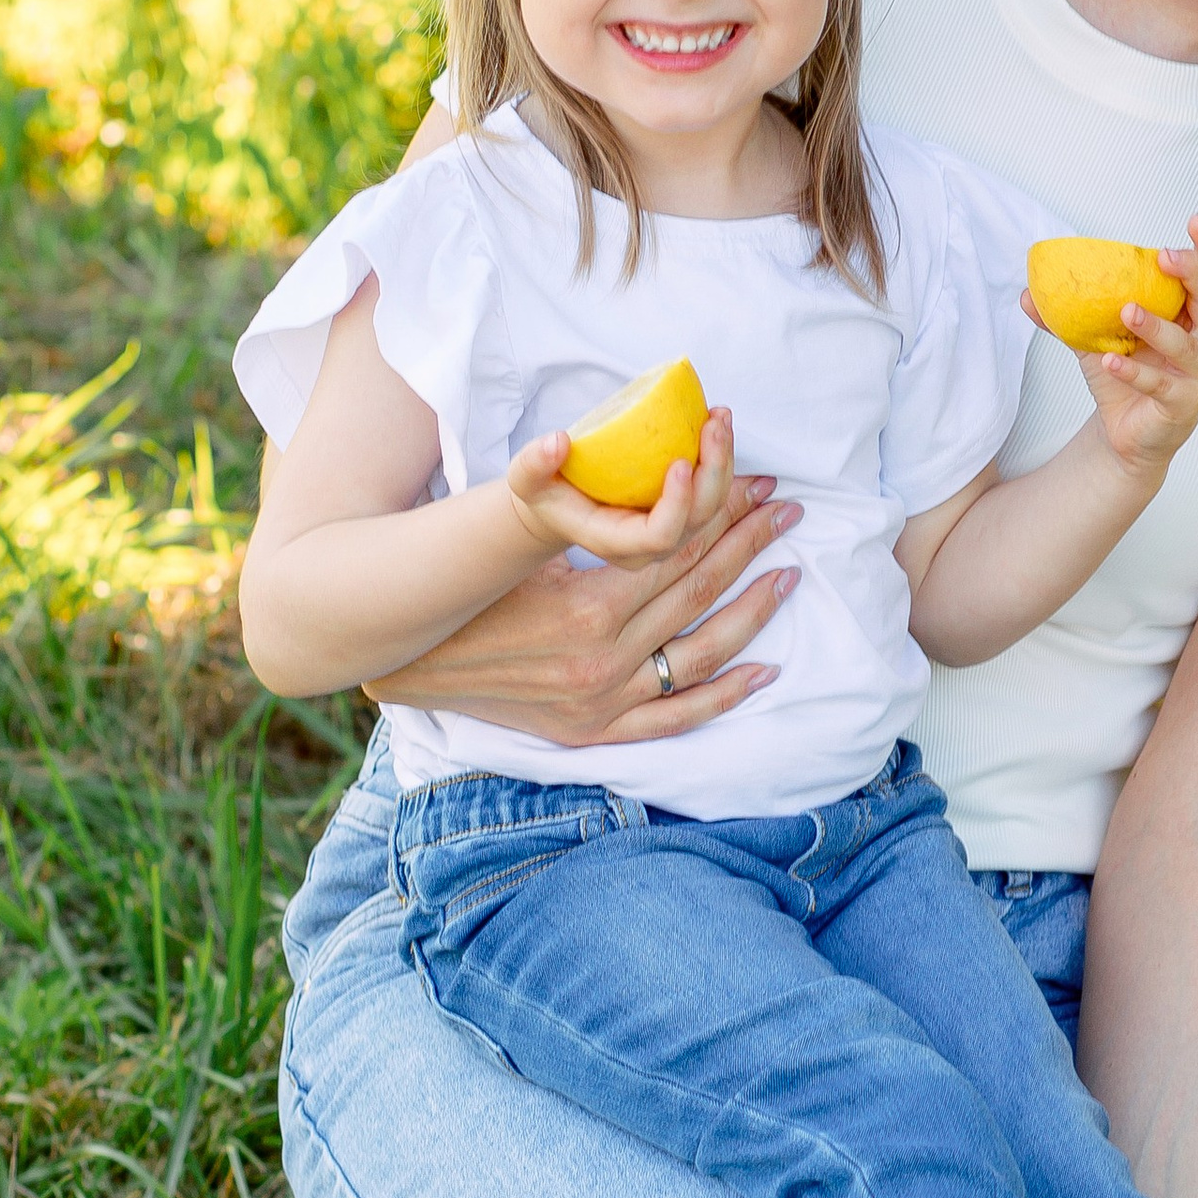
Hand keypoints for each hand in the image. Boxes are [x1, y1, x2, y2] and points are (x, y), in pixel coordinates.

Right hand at [364, 406, 800, 745]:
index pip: (677, 549)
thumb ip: (584, 513)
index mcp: (587, 606)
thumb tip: (643, 465)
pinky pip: (675, 717)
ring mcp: (604, 701)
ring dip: (752, 611)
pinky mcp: (597, 731)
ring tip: (789, 573)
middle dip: (748, 544)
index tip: (756, 481)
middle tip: (786, 510)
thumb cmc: (464, 590)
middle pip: (698, 592)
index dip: (722, 511)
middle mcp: (604, 659)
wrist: (408, 662)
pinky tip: (766, 668)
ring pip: (701, 654)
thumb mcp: (522, 544)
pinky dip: (724, 695)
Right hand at [503, 401, 752, 570]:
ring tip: (719, 417)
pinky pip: (713, 492)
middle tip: (713, 425)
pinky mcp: (683, 515)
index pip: (658, 536)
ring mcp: (671, 533)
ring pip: (714, 506)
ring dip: (724, 461)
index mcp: (615, 543)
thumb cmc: (545, 491)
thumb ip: (533, 464)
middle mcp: (650, 546)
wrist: (561, 505)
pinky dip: (721, 459)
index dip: (676, 504)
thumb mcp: (526, 479)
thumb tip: (558, 442)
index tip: (678, 461)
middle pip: (698, 520)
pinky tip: (717, 424)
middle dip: (713, 472)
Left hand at [1073, 218, 1197, 486]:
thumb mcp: (1097, 339)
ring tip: (1127, 310)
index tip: (1193, 221)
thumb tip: (1028, 293)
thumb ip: (1070, 315)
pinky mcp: (1183, 405)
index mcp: (1195, 317)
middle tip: (1165, 257)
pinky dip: (1133, 373)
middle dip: (1191, 274)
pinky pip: (1158, 385)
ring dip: (1156, 326)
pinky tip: (1111, 362)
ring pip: (1185, 345)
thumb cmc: (1128, 377)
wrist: (1127, 434)